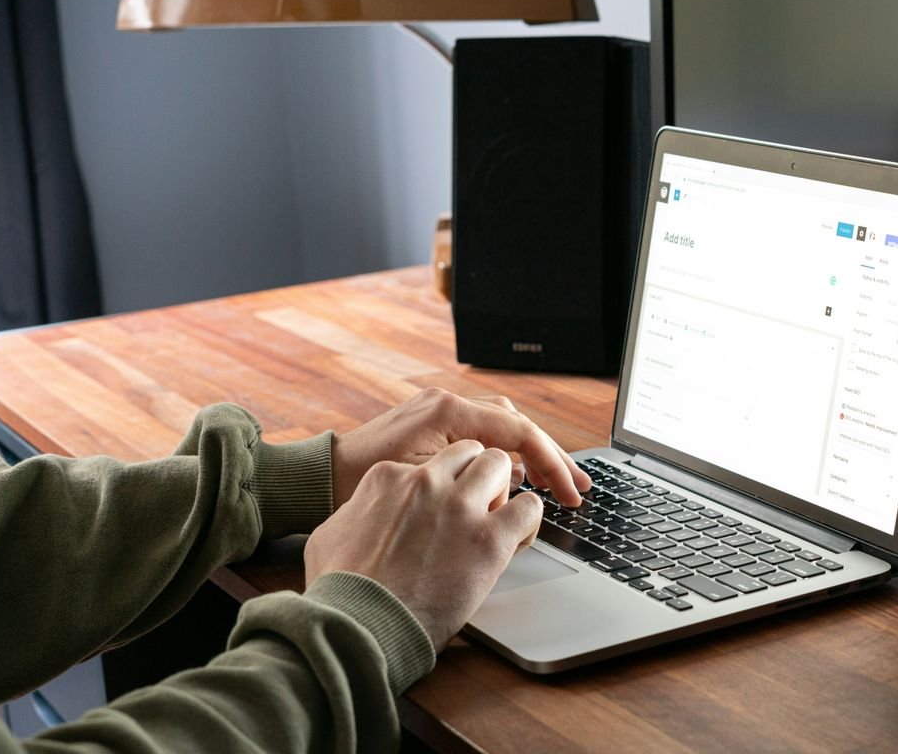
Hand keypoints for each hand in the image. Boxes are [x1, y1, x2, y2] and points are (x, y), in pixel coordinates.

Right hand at [304, 440, 542, 649]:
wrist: (359, 625)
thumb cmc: (341, 590)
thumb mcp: (331, 535)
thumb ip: (358, 512)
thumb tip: (365, 513)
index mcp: (388, 476)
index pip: (433, 462)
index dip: (443, 488)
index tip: (443, 511)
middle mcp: (425, 481)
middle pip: (469, 452)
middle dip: (476, 476)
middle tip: (475, 508)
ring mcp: (459, 506)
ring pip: (500, 465)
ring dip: (502, 490)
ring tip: (495, 519)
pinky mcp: (489, 538)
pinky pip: (529, 506)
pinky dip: (527, 520)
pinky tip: (515, 538)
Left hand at [331, 388, 589, 509]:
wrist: (319, 478)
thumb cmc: (359, 485)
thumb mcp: (420, 487)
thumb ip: (470, 484)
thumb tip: (517, 493)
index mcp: (447, 413)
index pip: (518, 433)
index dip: (551, 464)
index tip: (570, 493)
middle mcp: (446, 404)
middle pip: (517, 425)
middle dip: (552, 457)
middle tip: (579, 487)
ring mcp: (440, 412)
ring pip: (503, 426)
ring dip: (531, 454)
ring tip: (554, 483)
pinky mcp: (434, 426)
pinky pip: (483, 434)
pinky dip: (505, 453)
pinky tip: (516, 478)